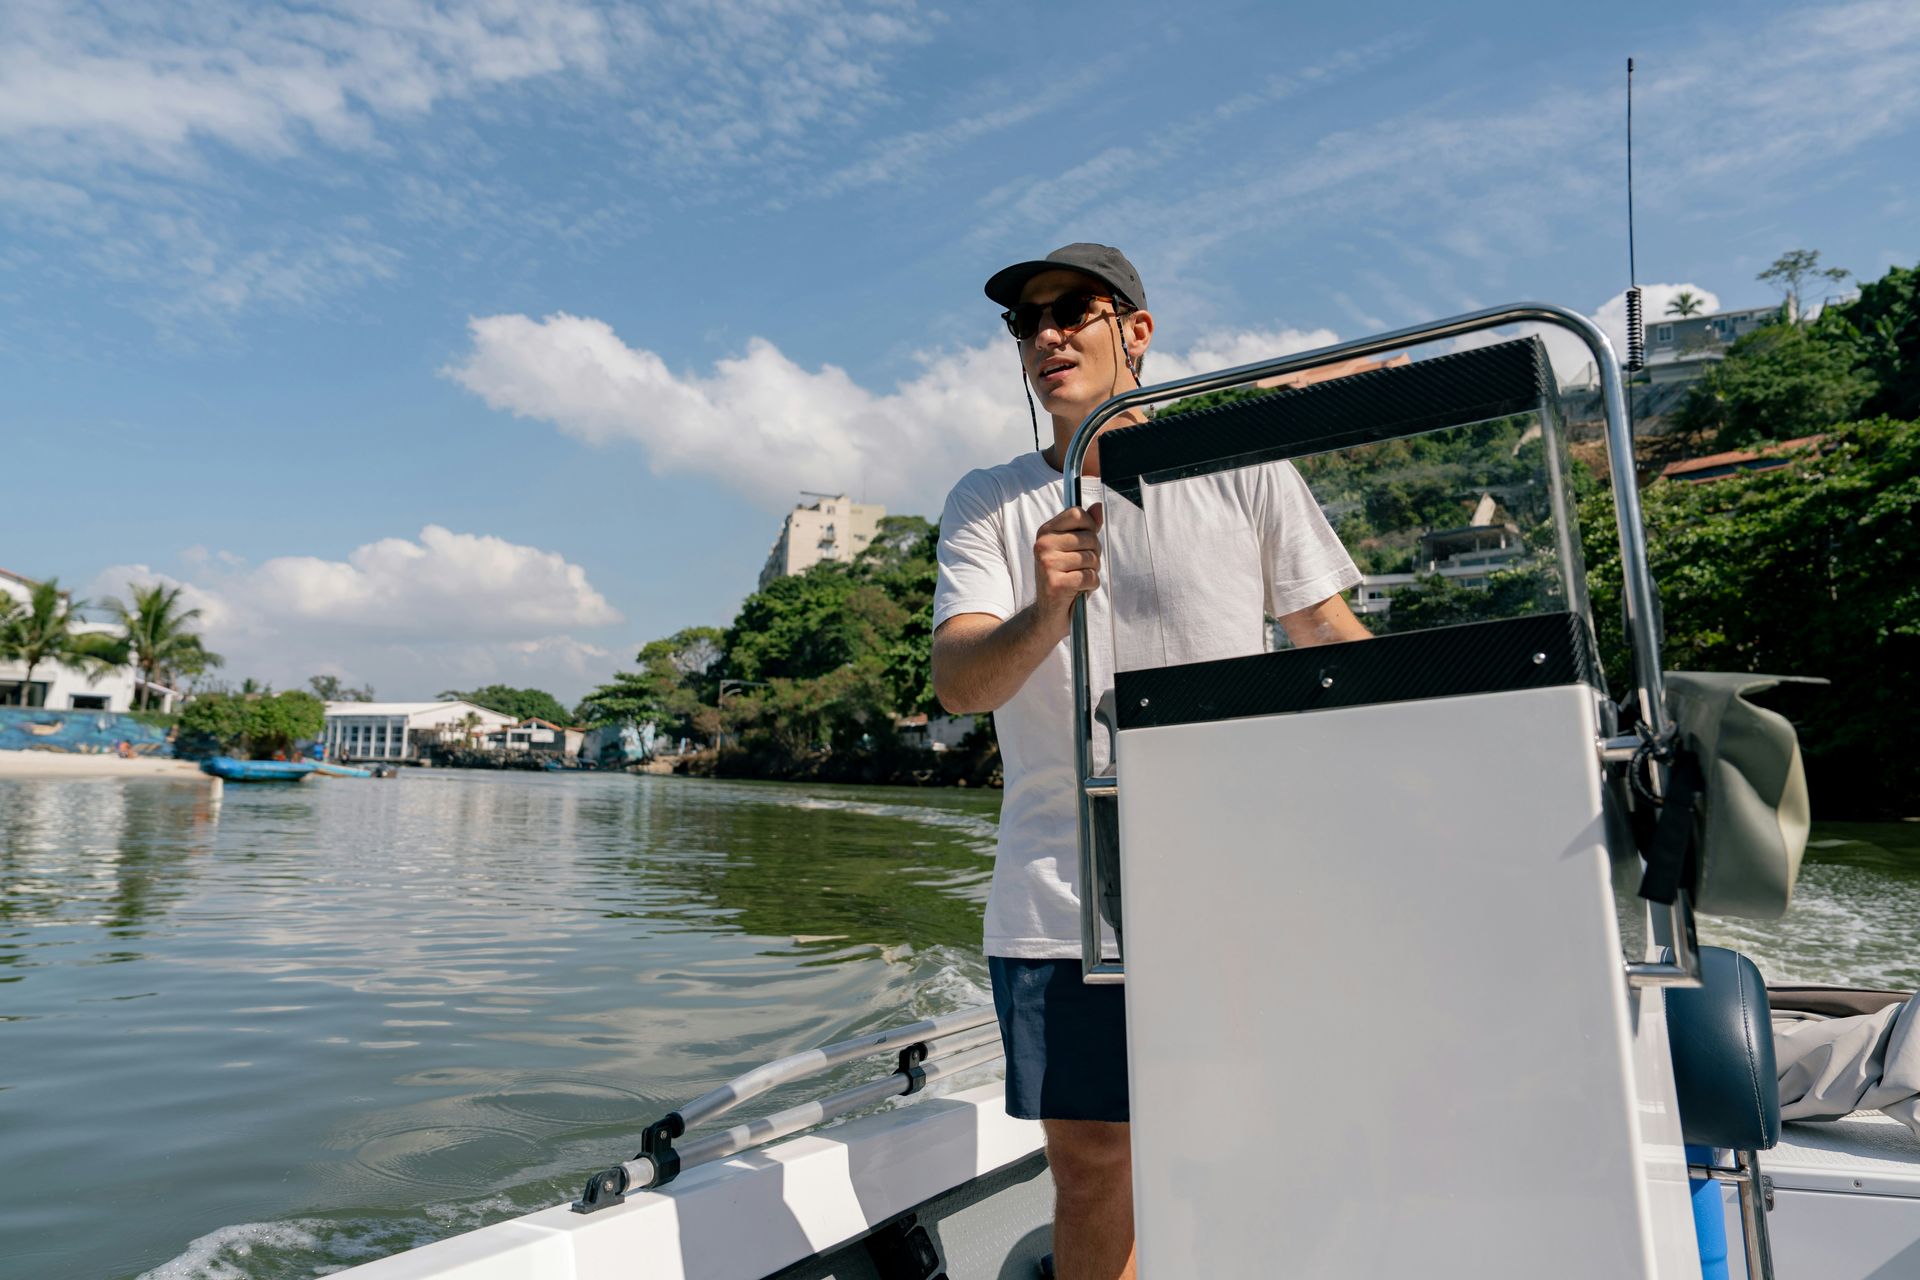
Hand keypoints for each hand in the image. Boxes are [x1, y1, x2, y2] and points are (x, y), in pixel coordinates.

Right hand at [1031, 502, 1102, 636]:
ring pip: (1092, 559)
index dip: (1090, 527)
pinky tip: (1079, 590)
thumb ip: (1086, 528)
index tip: (1086, 542)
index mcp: (1045, 532)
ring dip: (1092, 572)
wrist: (1047, 613)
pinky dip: (1090, 586)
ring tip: (1079, 579)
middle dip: (1094, 554)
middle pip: (1089, 537)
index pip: (1076, 514)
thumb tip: (1098, 507)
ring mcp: (1047, 564)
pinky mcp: (1055, 583)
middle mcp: (1042, 545)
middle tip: (1082, 567)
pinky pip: (1090, 577)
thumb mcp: (1073, 549)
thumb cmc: (1063, 578)